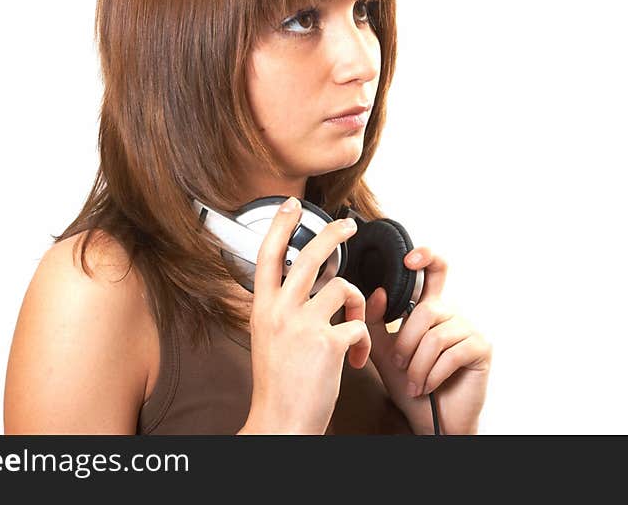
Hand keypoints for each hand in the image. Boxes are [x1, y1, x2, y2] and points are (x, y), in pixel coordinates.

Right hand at [241, 197, 371, 434]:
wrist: (281, 422)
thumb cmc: (278, 384)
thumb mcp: (268, 338)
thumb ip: (284, 309)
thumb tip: (312, 284)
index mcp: (263, 310)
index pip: (267, 256)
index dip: (280, 226)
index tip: (291, 206)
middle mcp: (280, 312)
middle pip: (309, 258)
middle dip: (332, 234)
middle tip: (349, 225)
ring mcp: (304, 326)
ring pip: (342, 288)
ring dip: (357, 304)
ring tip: (354, 325)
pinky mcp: (329, 343)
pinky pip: (358, 324)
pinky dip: (364, 342)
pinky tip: (357, 358)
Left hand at [365, 248, 492, 434]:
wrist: (431, 421)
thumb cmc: (411, 386)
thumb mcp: (385, 351)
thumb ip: (377, 322)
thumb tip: (379, 292)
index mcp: (431, 310)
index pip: (435, 272)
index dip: (426, 257)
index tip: (409, 260)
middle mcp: (453, 314)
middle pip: (426, 310)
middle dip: (407, 342)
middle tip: (402, 365)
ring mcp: (470, 330)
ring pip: (436, 335)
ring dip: (419, 365)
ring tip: (415, 383)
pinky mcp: (482, 348)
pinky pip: (451, 353)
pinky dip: (433, 374)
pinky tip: (429, 385)